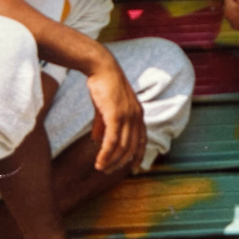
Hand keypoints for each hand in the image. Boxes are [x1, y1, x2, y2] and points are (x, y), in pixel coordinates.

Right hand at [87, 58, 146, 172]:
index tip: (133, 168)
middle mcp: (136, 117)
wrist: (102, 68)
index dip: (138, 155)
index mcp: (138, 114)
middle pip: (132, 147)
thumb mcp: (105, 108)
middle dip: (120, 162)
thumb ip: (102, 125)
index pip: (142, 140)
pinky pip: (112, 141)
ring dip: (111, 161)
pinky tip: (99, 161)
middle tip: (108, 171)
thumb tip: (96, 141)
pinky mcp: (116, 116)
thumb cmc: (103, 86)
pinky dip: (106, 154)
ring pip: (122, 147)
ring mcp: (127, 116)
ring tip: (101, 168)